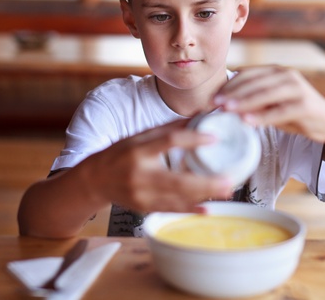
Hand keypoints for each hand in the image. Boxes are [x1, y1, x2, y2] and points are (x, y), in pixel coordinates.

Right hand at [87, 119, 232, 212]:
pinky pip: (170, 209)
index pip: (169, 141)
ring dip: (203, 196)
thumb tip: (199, 114)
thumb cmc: (121, 153)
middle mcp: (139, 174)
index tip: (214, 138)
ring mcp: (141, 195)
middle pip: (177, 180)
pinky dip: (189, 210)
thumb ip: (169, 128)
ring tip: (227, 191)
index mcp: (138, 150)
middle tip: (229, 180)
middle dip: (205, 182)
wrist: (95, 180)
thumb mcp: (140, 136)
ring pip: (177, 198)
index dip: (192, 139)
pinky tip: (206, 210)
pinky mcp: (143, 207)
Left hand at [214, 65, 324, 141]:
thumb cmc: (294, 111)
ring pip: (265, 94)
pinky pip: (280, 111)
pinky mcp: (305, 105)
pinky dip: (262, 117)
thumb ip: (254, 99)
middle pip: (254, 83)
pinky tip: (247, 121)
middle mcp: (287, 75)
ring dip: (244, 102)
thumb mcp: (272, 103)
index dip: (229, 85)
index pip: (247, 74)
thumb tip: (224, 104)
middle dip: (232, 93)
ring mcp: (297, 89)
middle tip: (215, 103)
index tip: (213, 97)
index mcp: (276, 71)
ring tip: (227, 110)